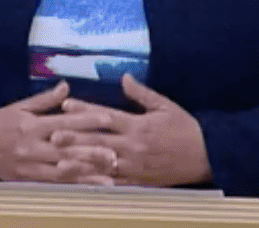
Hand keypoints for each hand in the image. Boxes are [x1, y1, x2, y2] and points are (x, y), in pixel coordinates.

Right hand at [0, 81, 119, 184]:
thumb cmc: (2, 122)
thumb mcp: (21, 106)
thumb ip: (45, 99)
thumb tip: (66, 86)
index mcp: (32, 126)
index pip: (63, 123)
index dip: (86, 120)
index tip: (107, 118)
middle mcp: (33, 147)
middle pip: (66, 150)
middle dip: (91, 152)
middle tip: (115, 153)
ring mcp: (31, 166)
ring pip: (63, 171)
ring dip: (87, 174)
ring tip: (109, 176)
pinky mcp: (29, 180)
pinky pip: (54, 184)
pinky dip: (73, 185)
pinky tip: (89, 187)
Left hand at [51, 75, 211, 187]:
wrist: (206, 155)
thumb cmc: (185, 128)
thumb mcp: (166, 106)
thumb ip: (142, 94)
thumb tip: (124, 77)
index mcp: (138, 125)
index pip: (106, 116)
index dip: (85, 110)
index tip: (66, 105)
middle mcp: (133, 146)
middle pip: (98, 141)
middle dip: (74, 138)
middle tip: (52, 135)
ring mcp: (134, 166)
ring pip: (102, 164)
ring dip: (80, 163)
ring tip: (59, 163)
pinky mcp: (138, 181)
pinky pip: (114, 182)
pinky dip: (97, 182)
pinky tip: (82, 182)